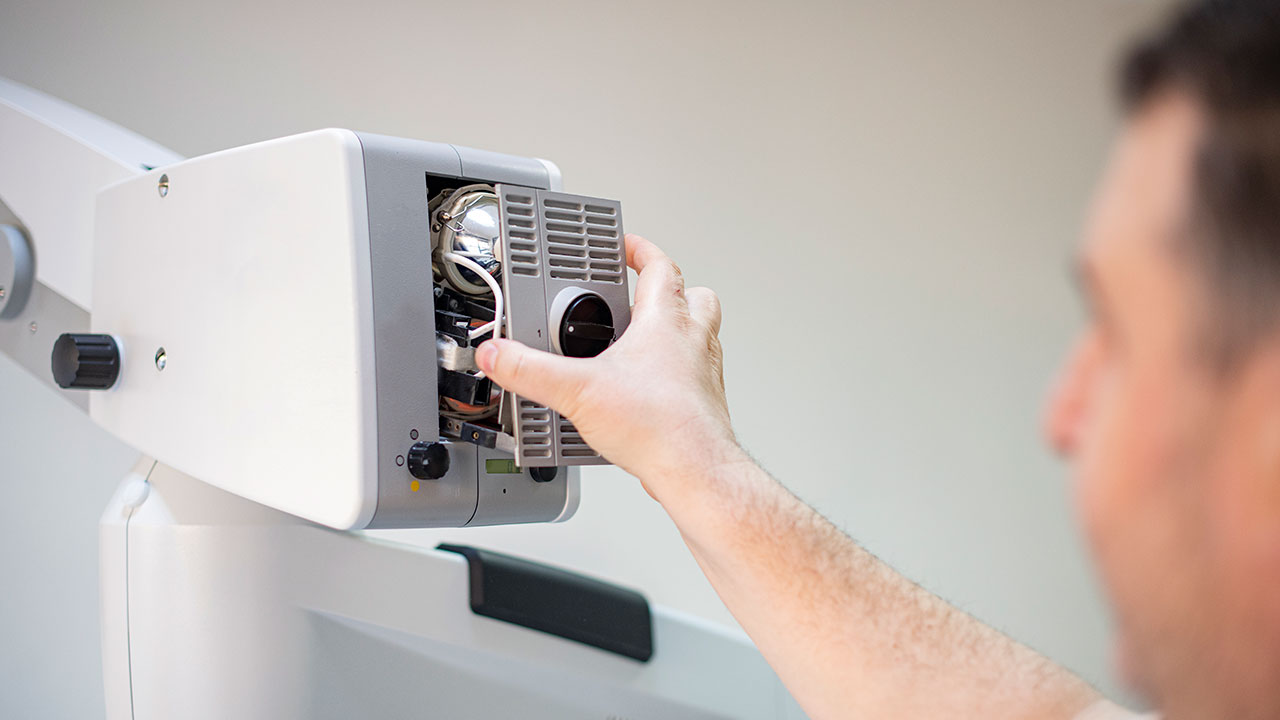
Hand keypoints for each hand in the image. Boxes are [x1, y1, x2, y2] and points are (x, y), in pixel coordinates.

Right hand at [475, 234, 744, 500]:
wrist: (694, 469)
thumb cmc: (658, 427)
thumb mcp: (577, 392)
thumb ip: (530, 371)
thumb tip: (498, 355)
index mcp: (665, 321)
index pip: (659, 266)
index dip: (640, 249)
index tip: (624, 244)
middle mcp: (693, 339)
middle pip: (692, 293)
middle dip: (667, 287)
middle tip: (641, 290)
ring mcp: (704, 370)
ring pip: (701, 331)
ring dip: (677, 328)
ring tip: (645, 338)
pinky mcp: (705, 400)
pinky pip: (695, 371)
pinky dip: (677, 370)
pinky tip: (652, 387)